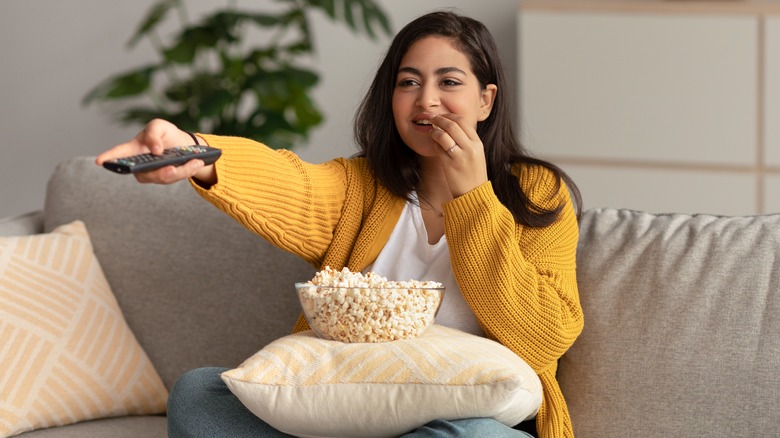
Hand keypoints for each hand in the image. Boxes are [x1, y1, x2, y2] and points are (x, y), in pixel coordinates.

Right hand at [95, 119, 214, 184]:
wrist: (183, 144)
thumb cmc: (165, 134)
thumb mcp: (159, 126)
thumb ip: (153, 134)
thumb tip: (155, 150)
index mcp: (133, 149)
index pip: (119, 154)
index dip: (109, 157)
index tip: (100, 161)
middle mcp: (140, 164)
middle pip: (144, 173)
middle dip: (159, 173)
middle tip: (172, 168)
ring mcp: (152, 173)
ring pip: (163, 177)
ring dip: (180, 171)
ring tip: (195, 162)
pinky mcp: (166, 178)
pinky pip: (175, 178)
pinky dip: (187, 171)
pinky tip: (197, 163)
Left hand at [430, 113, 487, 196]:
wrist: (474, 193)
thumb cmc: (473, 174)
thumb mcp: (476, 154)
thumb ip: (467, 141)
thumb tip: (450, 126)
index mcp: (477, 143)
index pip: (463, 121)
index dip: (450, 116)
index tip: (442, 115)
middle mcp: (470, 148)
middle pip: (452, 125)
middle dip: (439, 119)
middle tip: (431, 117)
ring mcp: (460, 156)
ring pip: (443, 135)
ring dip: (434, 131)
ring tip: (431, 131)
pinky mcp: (450, 164)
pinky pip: (439, 148)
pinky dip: (434, 143)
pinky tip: (433, 143)